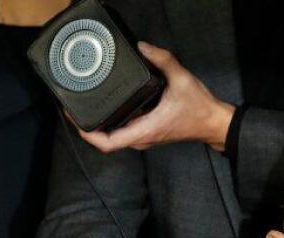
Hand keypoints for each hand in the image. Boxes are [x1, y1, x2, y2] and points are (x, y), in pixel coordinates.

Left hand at [75, 42, 234, 153]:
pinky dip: (110, 122)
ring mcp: (143, 138)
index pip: (108, 143)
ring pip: (112, 137)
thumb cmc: (199, 109)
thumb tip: (143, 48)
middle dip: (86, 127)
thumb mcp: (182, 80)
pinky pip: (122, 131)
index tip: (74, 119)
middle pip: (105, 141)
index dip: (87, 134)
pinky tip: (106, 106)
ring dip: (97, 126)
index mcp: (144, 130)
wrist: (212, 124)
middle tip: (71, 108)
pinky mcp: (146, 133)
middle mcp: (140, 138)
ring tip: (83, 107)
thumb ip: (162, 60)